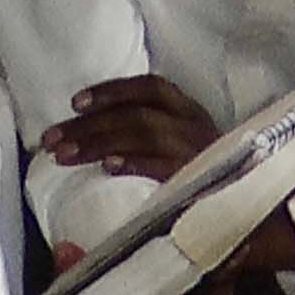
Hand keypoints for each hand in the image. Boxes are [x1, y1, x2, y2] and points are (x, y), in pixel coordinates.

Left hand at [40, 72, 219, 182]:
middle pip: (138, 115)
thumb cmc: (196, 171)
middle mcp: (197, 127)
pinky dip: (136, 163)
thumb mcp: (175, 144)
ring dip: (100, 143)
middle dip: (89, 125)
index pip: (152, 88)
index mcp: (190, 112)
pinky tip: (108, 168)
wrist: (244, 206)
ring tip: (63, 156)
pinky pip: (168, 167)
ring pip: (147, 135)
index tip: (75, 103)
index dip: (112, 91)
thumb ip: (139, 131)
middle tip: (51, 140)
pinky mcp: (203, 180)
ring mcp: (202, 153)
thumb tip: (81, 134)